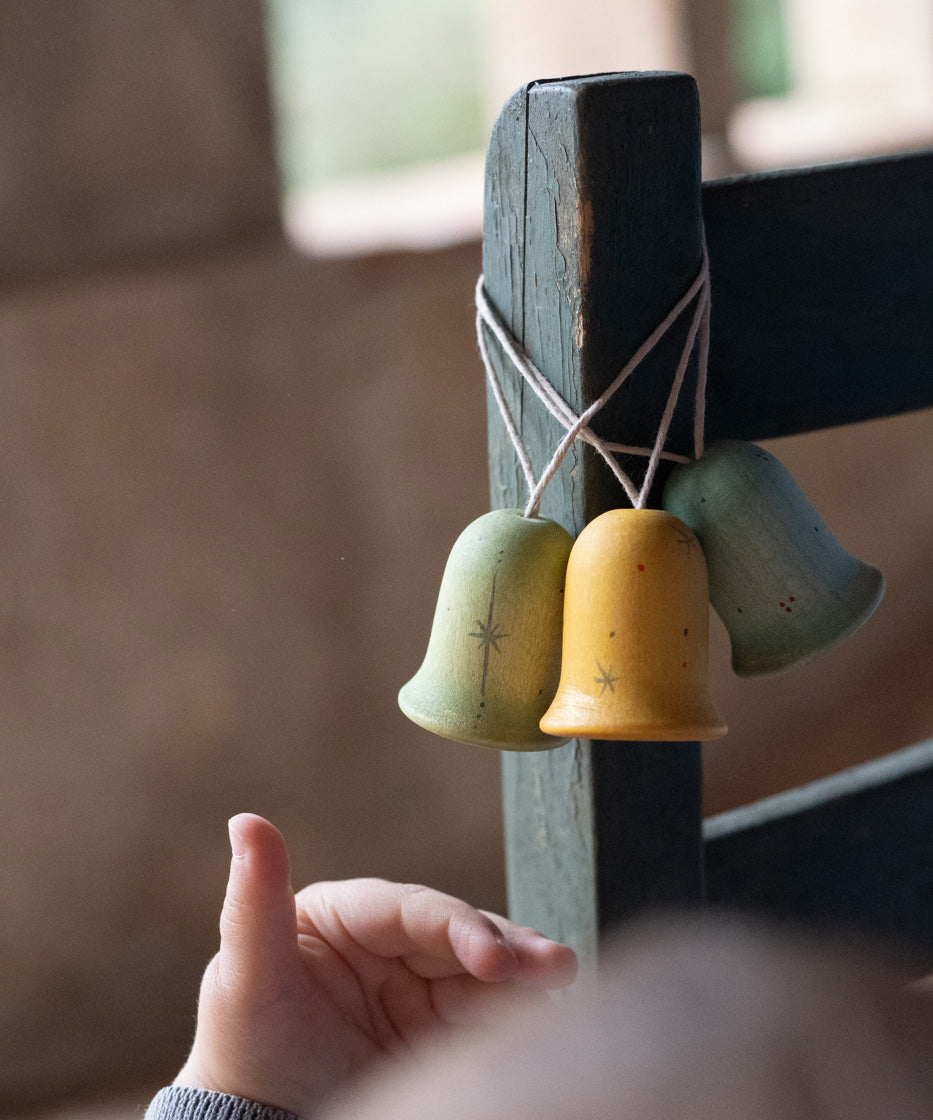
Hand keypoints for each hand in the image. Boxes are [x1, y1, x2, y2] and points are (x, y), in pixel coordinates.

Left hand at [173, 814, 576, 1117]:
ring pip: (479, 968)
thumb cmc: (245, 1051)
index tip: (493, 958)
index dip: (457, 925)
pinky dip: (518, 1007)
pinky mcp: (436, 1027)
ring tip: (563, 977)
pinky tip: (547, 1008)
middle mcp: (384, 941)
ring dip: (524, 970)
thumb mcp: (246, 977)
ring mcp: (414, 985)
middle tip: (553, 968)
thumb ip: (254, 901)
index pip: (411, 911)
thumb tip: (246, 820)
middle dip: (505, 949)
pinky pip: (484, 1011)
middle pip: (456, 934)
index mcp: (343, 915)